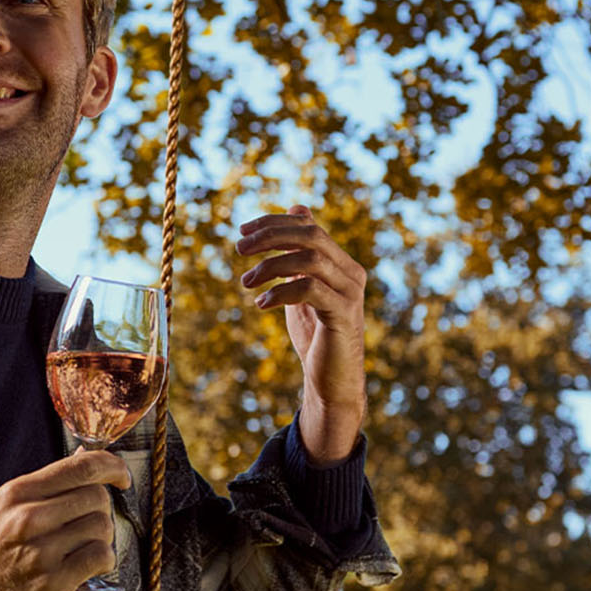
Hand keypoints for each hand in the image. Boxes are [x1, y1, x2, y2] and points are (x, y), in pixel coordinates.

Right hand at [0, 449, 130, 590]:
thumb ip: (40, 492)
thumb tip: (84, 465)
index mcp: (16, 494)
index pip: (80, 466)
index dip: (112, 466)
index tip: (121, 476)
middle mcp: (27, 518)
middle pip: (96, 497)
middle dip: (103, 510)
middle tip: (92, 527)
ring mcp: (39, 551)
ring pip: (102, 526)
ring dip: (103, 538)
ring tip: (85, 550)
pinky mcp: (51, 584)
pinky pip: (100, 557)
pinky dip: (104, 561)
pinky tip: (90, 567)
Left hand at [237, 205, 367, 464]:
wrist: (332, 381)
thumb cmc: (315, 336)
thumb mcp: (302, 289)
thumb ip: (298, 256)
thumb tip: (297, 209)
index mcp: (341, 263)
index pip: (309, 226)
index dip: (274, 222)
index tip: (242, 231)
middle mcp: (351, 273)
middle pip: (311, 235)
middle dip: (271, 236)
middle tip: (239, 248)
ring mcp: (350, 294)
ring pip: (310, 260)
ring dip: (270, 266)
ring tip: (245, 282)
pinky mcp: (343, 316)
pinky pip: (310, 290)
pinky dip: (281, 291)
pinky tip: (261, 303)